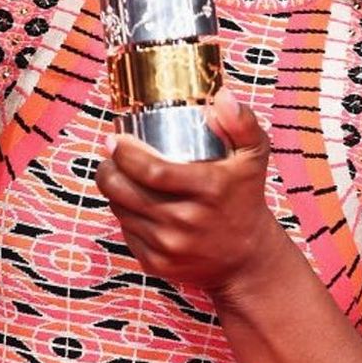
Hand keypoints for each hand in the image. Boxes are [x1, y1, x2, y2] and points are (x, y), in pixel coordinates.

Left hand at [94, 87, 282, 292]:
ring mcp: (171, 247)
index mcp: (209, 189)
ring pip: (122, 211)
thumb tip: (221, 97)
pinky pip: (127, 233)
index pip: (152, 171)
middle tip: (109, 156)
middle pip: (127, 192)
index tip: (116, 140)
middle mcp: (188, 221)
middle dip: (108, 170)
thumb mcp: (253, 156)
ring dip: (113, 191)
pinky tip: (132, 204)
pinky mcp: (158, 265)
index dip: (125, 154)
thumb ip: (242, 123)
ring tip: (117, 175)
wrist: (247, 258)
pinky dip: (124, 216)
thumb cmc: (245, 198)